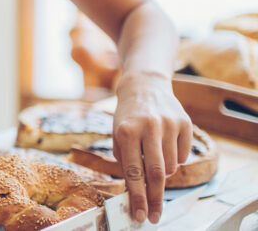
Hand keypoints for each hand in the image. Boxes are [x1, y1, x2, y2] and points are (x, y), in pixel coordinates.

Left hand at [112, 71, 192, 223]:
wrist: (144, 87)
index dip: (138, 197)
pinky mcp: (185, 123)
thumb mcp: (117, 135)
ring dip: (163, 173)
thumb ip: (126, 161)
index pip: (134, 172)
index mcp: (126, 131)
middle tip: (154, 214)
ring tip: (154, 159)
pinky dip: (175, 159)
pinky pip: (183, 155)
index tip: (140, 215)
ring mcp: (169, 124)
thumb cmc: (128, 116)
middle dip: (155, 198)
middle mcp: (148, 127)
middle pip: (157, 173)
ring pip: (171, 166)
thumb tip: (136, 191)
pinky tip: (166, 145)